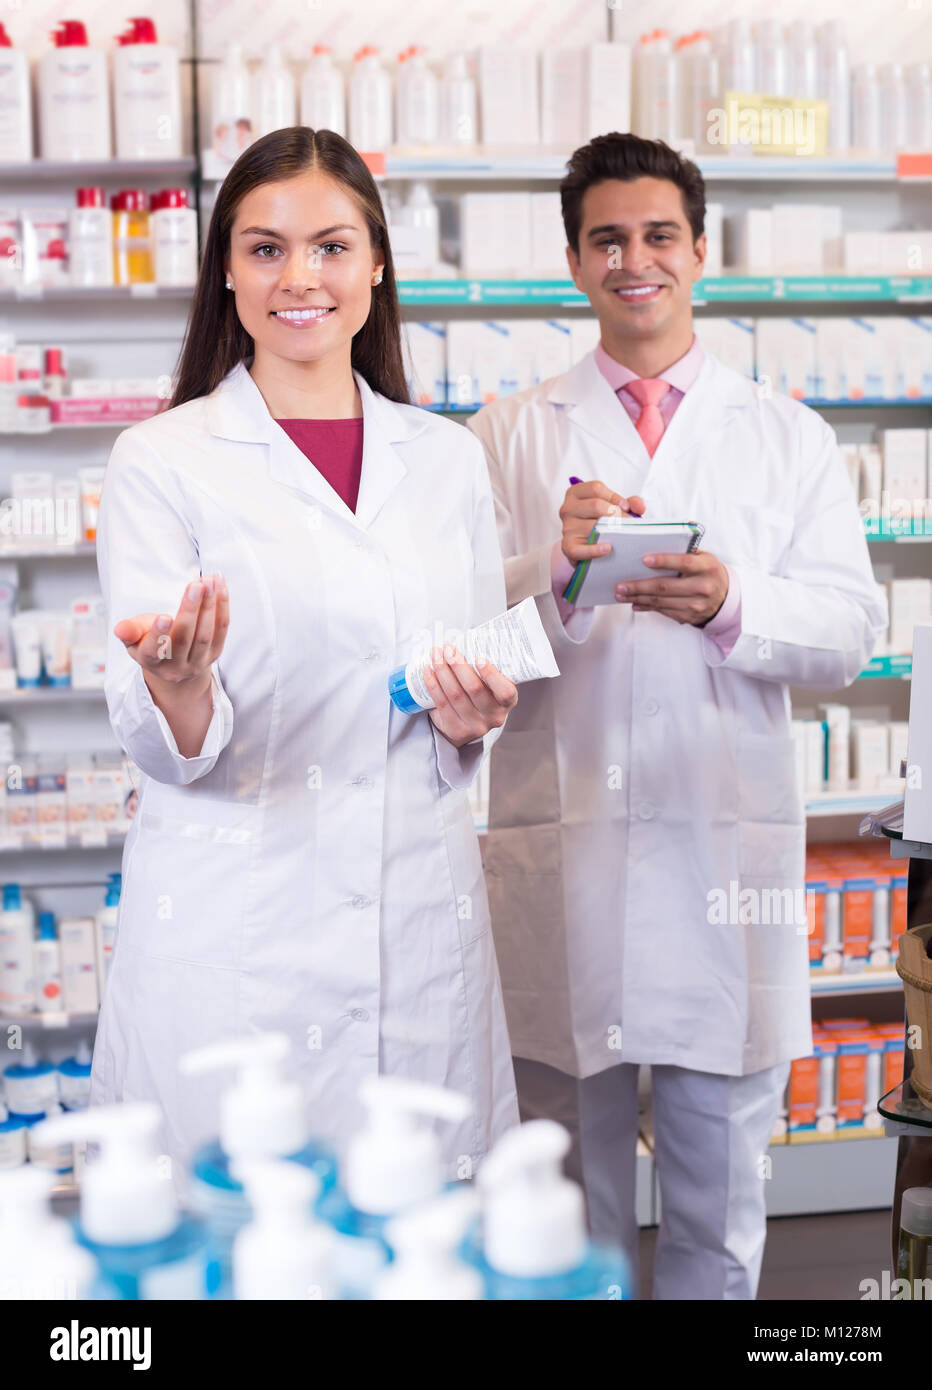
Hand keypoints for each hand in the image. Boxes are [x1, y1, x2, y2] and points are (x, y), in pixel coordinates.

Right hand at [113, 573, 229, 689]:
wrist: (175, 662)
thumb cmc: (150, 641)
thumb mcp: (135, 637)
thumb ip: (129, 631)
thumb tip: (119, 629)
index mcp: (151, 662)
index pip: (153, 651)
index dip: (158, 635)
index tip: (165, 616)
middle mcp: (175, 667)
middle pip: (184, 638)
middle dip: (190, 610)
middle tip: (196, 585)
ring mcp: (197, 662)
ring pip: (205, 634)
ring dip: (209, 606)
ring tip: (210, 581)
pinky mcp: (215, 654)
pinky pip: (221, 630)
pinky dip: (222, 607)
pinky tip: (220, 586)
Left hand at [426, 645, 517, 747]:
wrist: (467, 725)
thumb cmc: (480, 696)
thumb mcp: (491, 686)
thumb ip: (485, 669)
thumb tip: (467, 638)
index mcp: (506, 702)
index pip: (505, 691)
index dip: (491, 675)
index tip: (479, 658)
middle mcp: (493, 716)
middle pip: (474, 689)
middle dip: (458, 666)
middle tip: (448, 649)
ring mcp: (474, 725)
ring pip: (455, 695)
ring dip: (442, 671)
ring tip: (436, 655)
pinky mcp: (456, 729)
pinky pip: (441, 703)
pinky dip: (433, 684)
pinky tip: (429, 671)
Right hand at [560, 482, 644, 565]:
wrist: (588, 546)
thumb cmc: (602, 522)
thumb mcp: (615, 507)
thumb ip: (630, 503)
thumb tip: (639, 507)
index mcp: (576, 493)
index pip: (596, 488)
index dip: (615, 497)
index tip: (625, 507)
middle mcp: (568, 508)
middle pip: (595, 505)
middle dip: (616, 515)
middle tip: (627, 524)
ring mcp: (567, 528)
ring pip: (592, 527)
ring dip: (612, 533)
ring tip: (622, 537)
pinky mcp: (568, 547)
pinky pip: (580, 549)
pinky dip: (595, 550)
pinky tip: (608, 548)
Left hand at [614, 550, 728, 624]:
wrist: (724, 597)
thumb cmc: (707, 572)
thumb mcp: (703, 558)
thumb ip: (684, 553)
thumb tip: (653, 550)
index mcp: (707, 567)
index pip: (684, 562)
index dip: (664, 561)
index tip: (644, 559)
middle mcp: (703, 587)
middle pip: (665, 587)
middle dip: (639, 586)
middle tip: (620, 585)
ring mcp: (696, 604)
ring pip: (661, 601)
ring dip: (638, 598)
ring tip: (621, 594)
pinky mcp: (688, 616)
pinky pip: (663, 611)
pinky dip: (647, 606)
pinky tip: (635, 602)